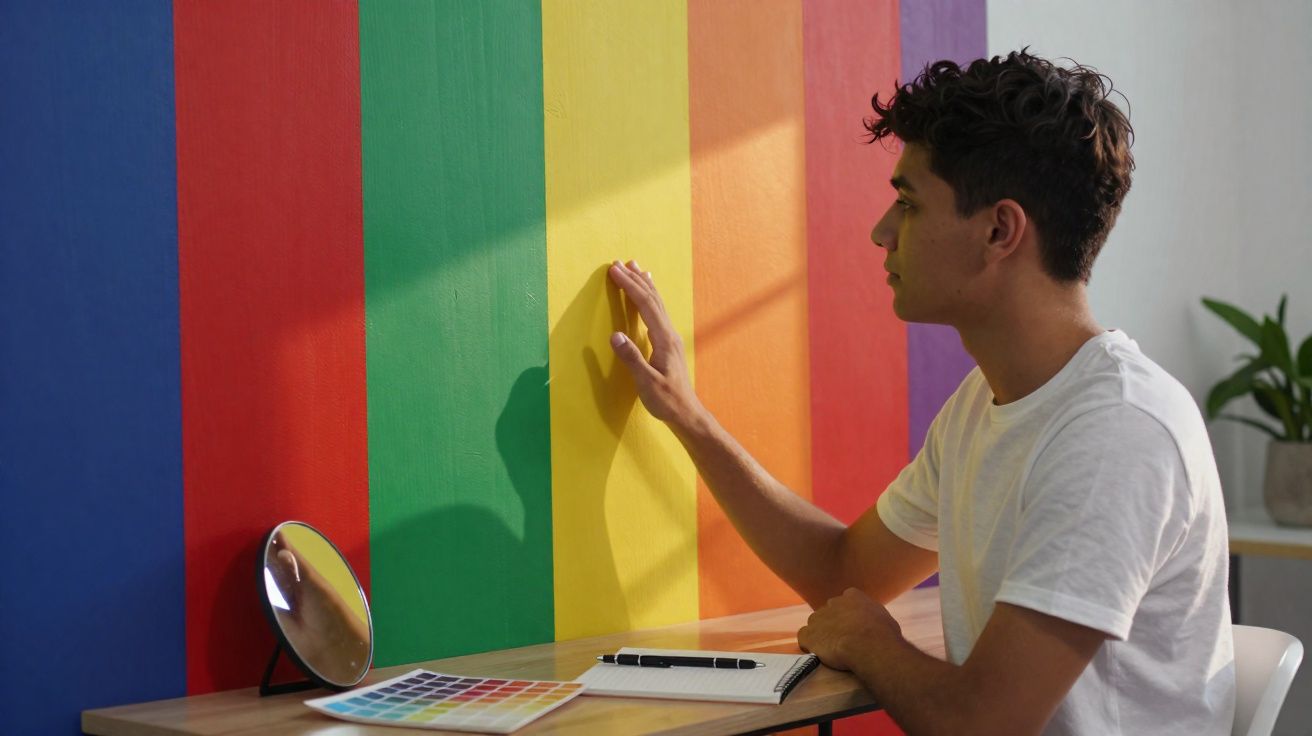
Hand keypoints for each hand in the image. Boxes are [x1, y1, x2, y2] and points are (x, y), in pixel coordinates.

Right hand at [607, 260, 703, 427]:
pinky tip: (649, 296)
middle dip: (635, 279)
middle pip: (652, 298)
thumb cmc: (666, 400)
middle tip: (620, 262)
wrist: (685, 412)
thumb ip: (631, 359)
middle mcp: (669, 334)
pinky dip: (650, 297)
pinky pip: (658, 312)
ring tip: (635, 268)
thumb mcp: (646, 383)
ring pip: (657, 303)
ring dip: (644, 284)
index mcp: (664, 339)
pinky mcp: (668, 343)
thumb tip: (615, 336)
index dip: (629, 286)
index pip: (645, 304)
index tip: (614, 271)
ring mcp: (670, 337)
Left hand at [797, 587, 901, 670]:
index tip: (852, 628)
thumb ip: (872, 616)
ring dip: (820, 635)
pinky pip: (804, 638)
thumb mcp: (884, 618)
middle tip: (842, 641)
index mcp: (852, 596)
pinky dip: (809, 646)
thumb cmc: (883, 634)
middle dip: (832, 625)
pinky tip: (819, 654)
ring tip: (831, 651)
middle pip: (828, 613)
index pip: (845, 602)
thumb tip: (873, 621)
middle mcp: (832, 603)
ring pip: (815, 625)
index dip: (847, 616)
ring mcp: (818, 617)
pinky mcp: (808, 633)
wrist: (869, 645)